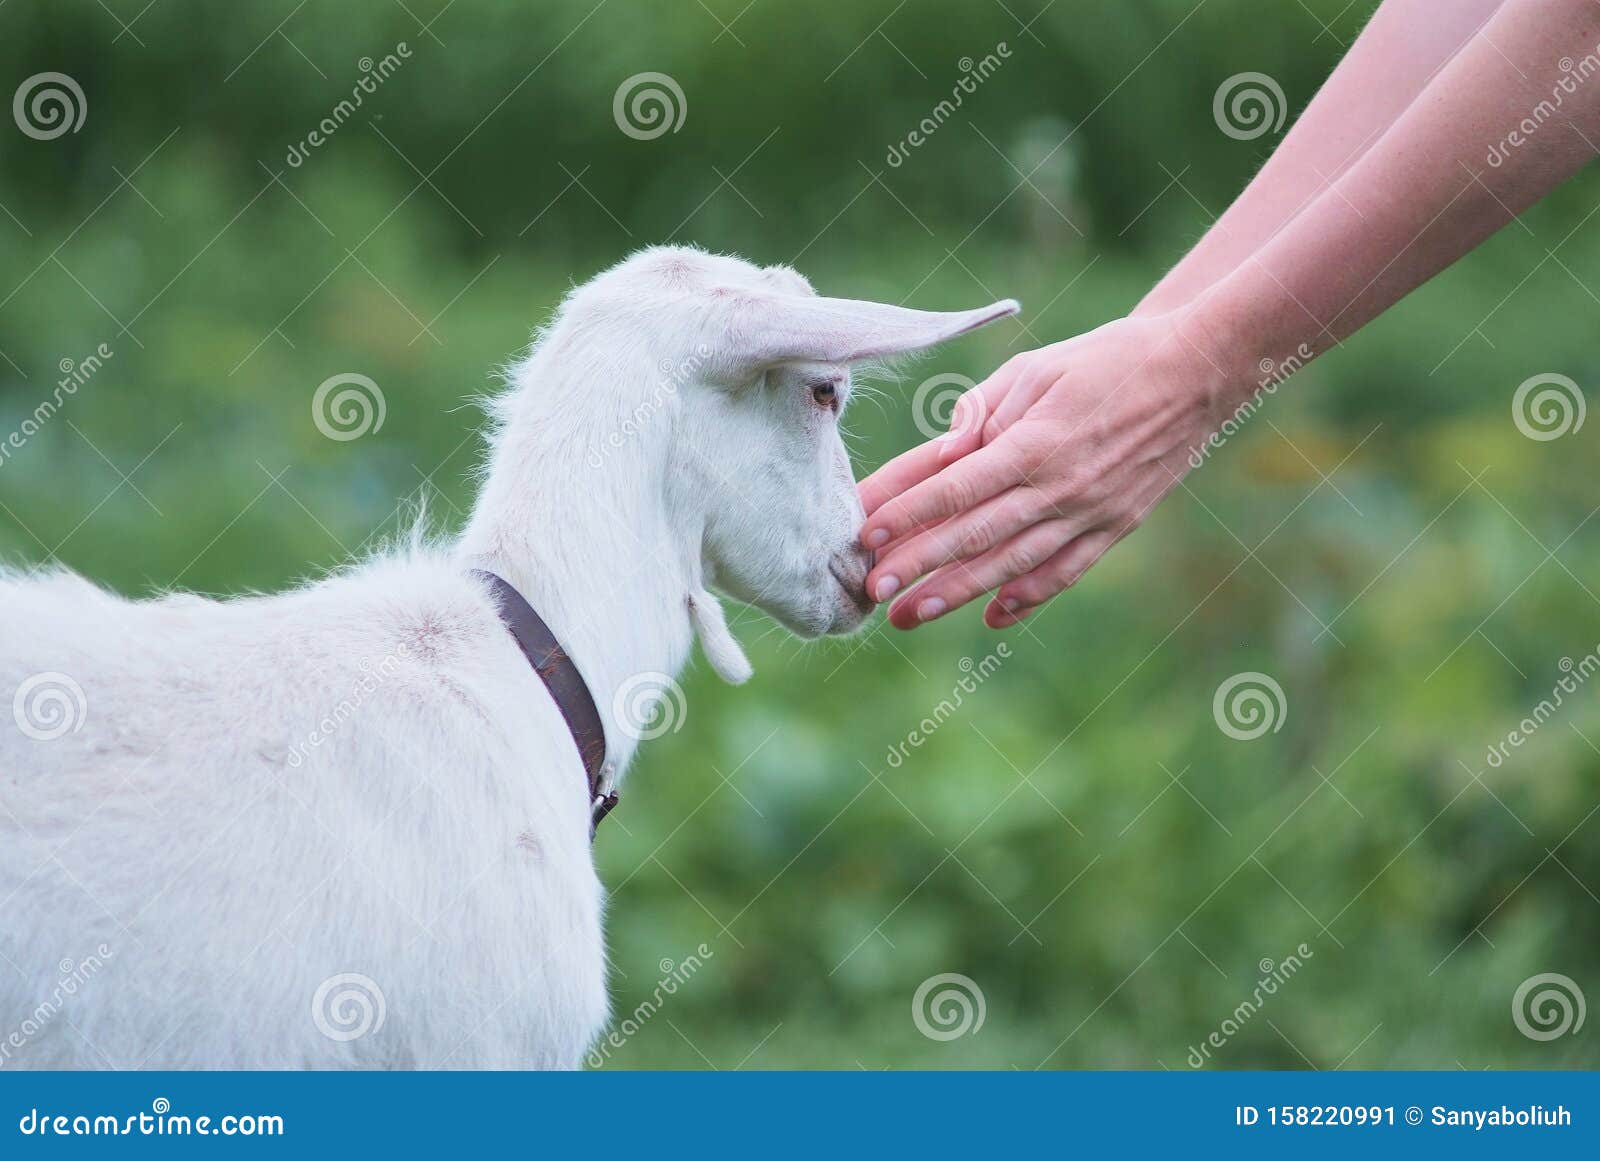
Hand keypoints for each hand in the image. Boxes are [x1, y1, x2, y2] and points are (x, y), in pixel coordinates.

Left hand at [858, 310, 1232, 628]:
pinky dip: (1028, 596)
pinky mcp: (1115, 526)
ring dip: (958, 592)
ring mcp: (1091, 513)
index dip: (908, 513)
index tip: (865, 533)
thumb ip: (981, 412)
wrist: (1196, 370)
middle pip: (975, 535)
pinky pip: (1066, 571)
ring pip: (1013, 564)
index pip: (956, 487)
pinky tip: (993, 616)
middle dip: (918, 565)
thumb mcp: (1034, 368)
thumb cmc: (1105, 359)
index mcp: (1035, 442)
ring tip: (912, 614)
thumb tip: (940, 456)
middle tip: (871, 589)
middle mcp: (1061, 486)